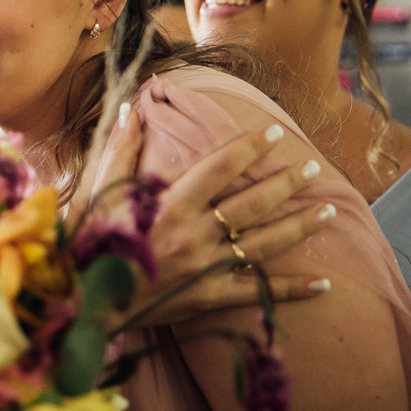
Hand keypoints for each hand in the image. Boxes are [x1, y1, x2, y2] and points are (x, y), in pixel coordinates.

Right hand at [96, 105, 333, 329]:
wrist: (82, 301)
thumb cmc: (88, 242)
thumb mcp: (97, 190)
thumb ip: (120, 149)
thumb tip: (131, 109)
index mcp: (168, 204)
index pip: (219, 168)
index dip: (249, 148)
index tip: (274, 133)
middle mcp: (193, 234)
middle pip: (251, 203)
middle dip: (285, 183)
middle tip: (312, 167)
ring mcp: (204, 269)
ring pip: (263, 244)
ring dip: (299, 227)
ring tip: (328, 211)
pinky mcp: (207, 299)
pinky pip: (256, 292)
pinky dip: (291, 290)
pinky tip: (323, 284)